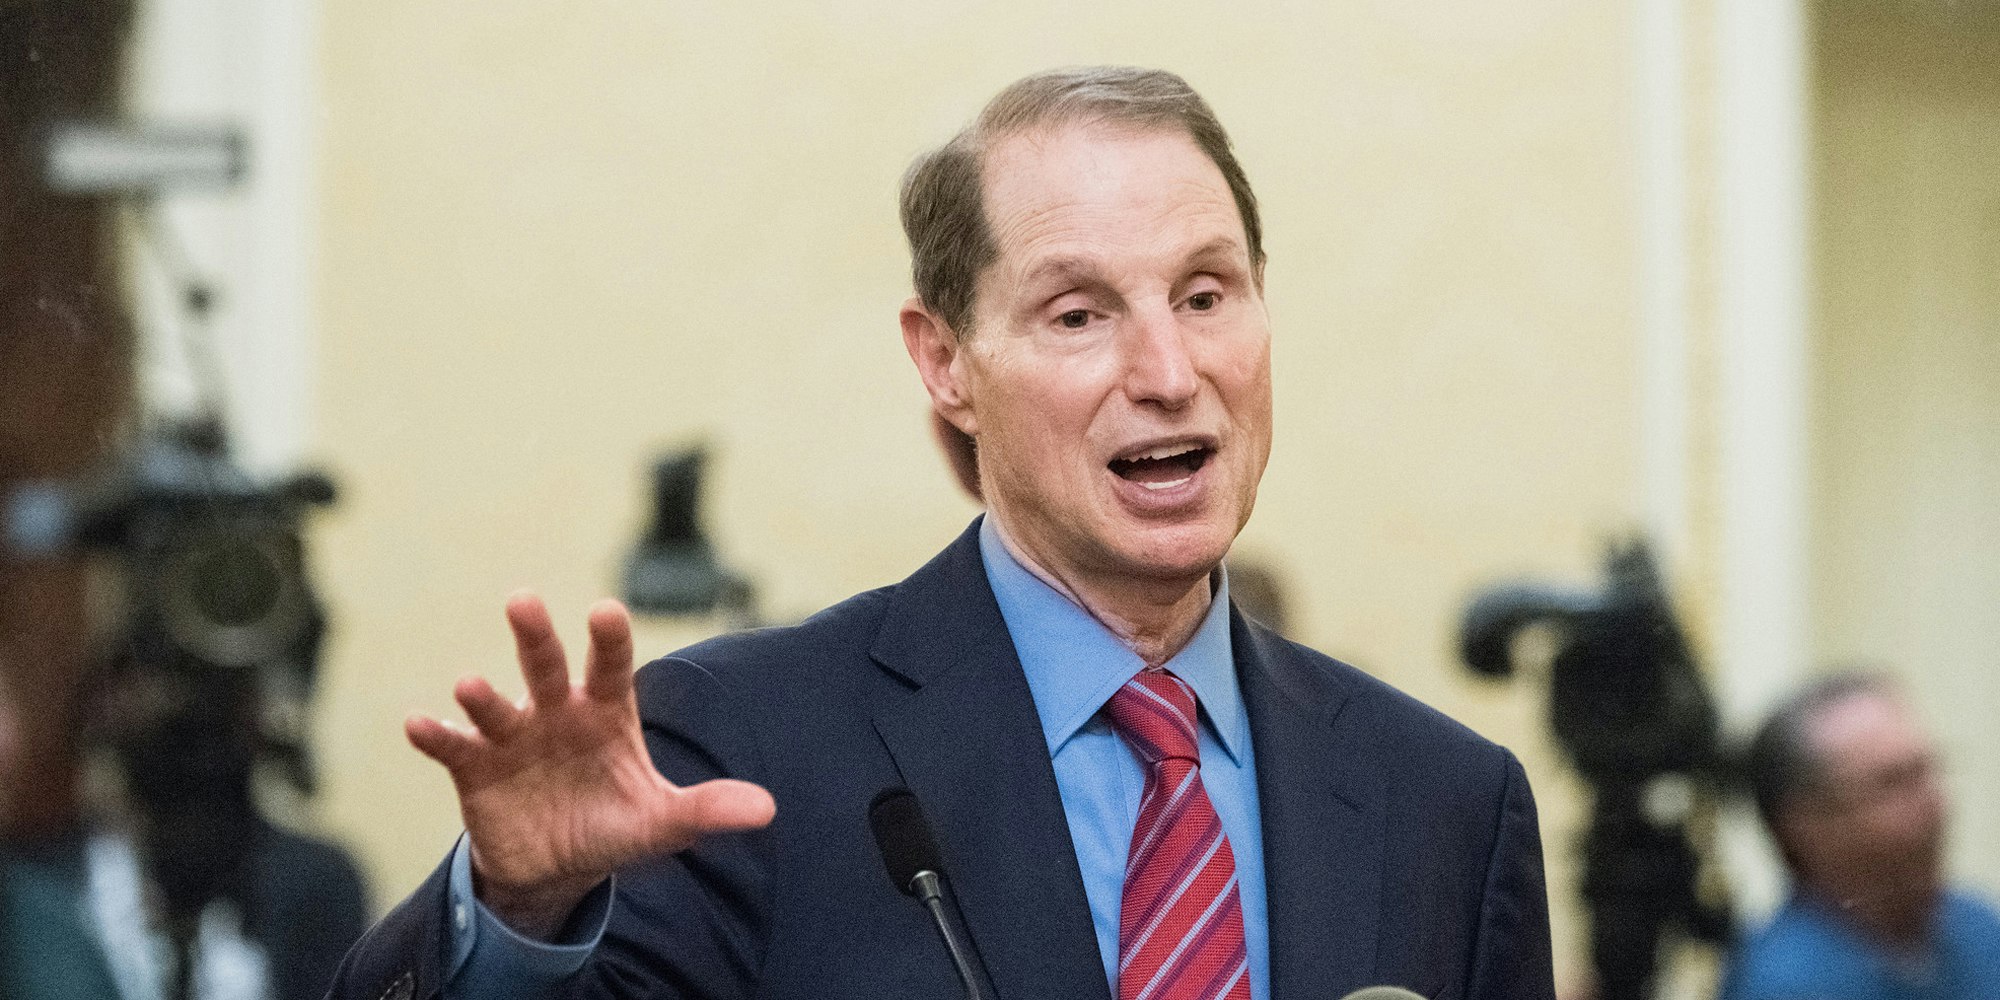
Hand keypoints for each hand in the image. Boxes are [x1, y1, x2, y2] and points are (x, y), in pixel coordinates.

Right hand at [405, 594, 775, 938]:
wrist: (556, 867)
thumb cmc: (613, 824)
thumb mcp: (661, 822)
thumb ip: (706, 808)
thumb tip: (768, 810)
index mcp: (606, 714)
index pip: (611, 669)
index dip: (608, 641)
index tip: (606, 611)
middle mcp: (558, 713)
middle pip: (545, 668)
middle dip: (535, 637)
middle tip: (523, 601)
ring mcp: (513, 738)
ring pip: (496, 707)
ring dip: (482, 697)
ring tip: (469, 685)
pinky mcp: (475, 770)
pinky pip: (454, 748)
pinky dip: (437, 736)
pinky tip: (420, 724)